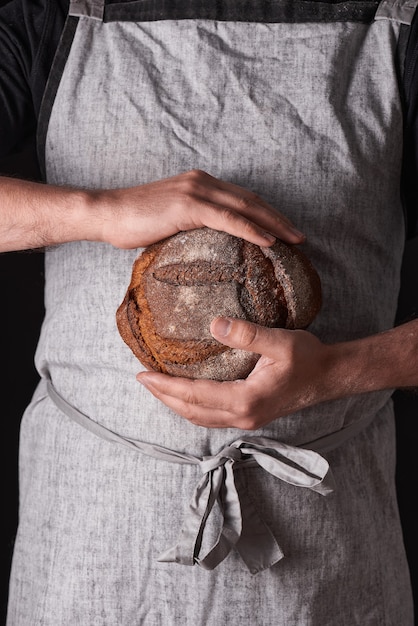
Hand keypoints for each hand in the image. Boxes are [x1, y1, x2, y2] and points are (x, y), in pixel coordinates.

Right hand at [95, 169, 304, 248]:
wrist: (105, 214)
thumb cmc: (133, 223)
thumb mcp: (169, 222)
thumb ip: (191, 226)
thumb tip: (207, 247)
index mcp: (200, 184)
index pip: (242, 199)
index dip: (267, 213)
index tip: (285, 230)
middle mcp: (203, 182)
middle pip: (251, 200)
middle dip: (279, 218)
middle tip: (300, 237)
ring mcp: (196, 191)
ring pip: (245, 207)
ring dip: (274, 224)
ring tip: (294, 240)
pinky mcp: (188, 205)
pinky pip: (227, 219)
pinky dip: (251, 229)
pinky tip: (269, 241)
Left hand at [137, 317, 336, 429]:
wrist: (330, 377)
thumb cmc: (308, 358)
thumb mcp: (280, 341)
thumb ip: (247, 334)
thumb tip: (214, 324)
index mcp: (246, 400)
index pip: (194, 395)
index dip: (165, 385)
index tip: (143, 374)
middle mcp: (243, 416)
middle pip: (191, 411)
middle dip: (163, 396)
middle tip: (142, 380)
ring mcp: (247, 419)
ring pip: (200, 418)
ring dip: (175, 404)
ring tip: (157, 388)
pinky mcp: (250, 416)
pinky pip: (211, 417)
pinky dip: (192, 407)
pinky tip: (186, 395)